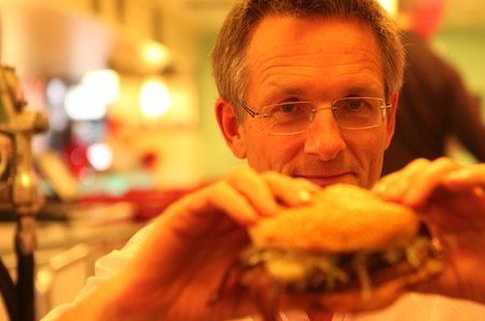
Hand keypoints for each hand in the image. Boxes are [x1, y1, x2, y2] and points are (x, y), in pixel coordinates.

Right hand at [64, 166, 318, 320]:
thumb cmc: (199, 303)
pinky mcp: (187, 210)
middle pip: (267, 182)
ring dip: (264, 191)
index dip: (305, 199)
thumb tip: (325, 309)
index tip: (328, 209)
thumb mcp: (248, 299)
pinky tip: (250, 221)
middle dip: (290, 188)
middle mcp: (234, 212)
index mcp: (250, 227)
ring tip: (277, 214)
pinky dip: (236, 202)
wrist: (153, 310)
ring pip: (242, 179)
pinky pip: (215, 194)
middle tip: (310, 204)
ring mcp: (210, 209)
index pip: (282, 200)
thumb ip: (279, 296)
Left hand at [373, 158, 484, 320]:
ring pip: (448, 168)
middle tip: (388, 200)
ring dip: (426, 179)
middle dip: (401, 182)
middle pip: (421, 173)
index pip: (406, 189)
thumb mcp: (446, 280)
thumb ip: (416, 272)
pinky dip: (469, 175)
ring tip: (413, 200)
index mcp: (438, 215)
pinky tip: (454, 185)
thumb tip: (378, 272)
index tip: (372, 204)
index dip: (388, 191)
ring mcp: (480, 195)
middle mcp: (455, 199)